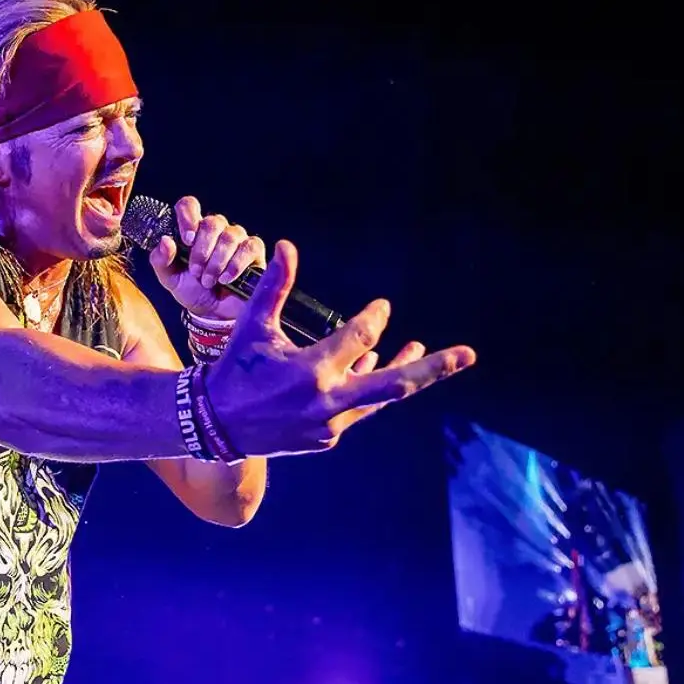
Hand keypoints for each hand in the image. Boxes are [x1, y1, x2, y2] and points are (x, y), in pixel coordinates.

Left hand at [148, 196, 264, 319]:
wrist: (212, 314)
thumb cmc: (191, 291)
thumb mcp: (169, 279)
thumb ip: (160, 260)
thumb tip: (166, 240)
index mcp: (193, 229)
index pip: (189, 205)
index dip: (188, 217)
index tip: (187, 240)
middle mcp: (216, 229)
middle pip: (212, 222)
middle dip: (202, 251)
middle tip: (196, 272)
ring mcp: (237, 238)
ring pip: (230, 236)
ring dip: (217, 262)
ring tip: (209, 280)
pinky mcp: (254, 251)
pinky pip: (249, 247)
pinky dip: (235, 265)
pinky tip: (226, 279)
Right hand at [203, 240, 476, 455]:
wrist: (215, 425)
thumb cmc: (234, 369)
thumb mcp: (252, 326)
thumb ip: (274, 286)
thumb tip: (285, 245)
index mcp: (311, 371)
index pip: (359, 337)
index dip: (374, 318)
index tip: (383, 307)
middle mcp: (327, 402)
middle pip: (394, 384)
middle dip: (434, 368)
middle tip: (468, 356)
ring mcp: (330, 425)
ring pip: (379, 398)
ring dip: (403, 372)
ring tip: (425, 351)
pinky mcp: (327, 438)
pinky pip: (359, 410)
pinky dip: (370, 389)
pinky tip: (376, 364)